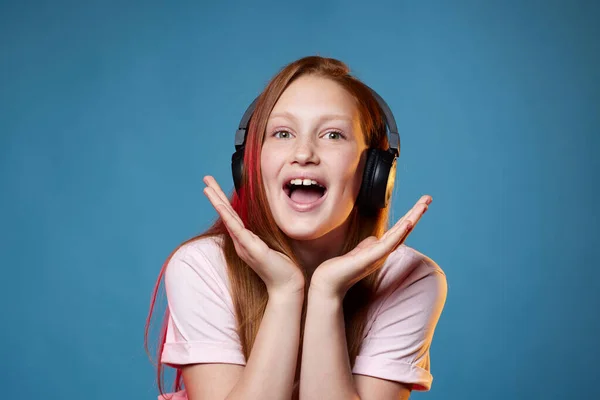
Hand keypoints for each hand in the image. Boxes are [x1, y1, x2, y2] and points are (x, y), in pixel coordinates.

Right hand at [202, 176, 304, 296]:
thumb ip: (268, 233)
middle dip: (216, 195)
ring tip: (207, 187)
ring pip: (228, 218)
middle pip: (226, 213)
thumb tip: (272, 219)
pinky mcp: (252, 249)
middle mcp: (241, 241)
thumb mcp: (275, 244)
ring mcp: (244, 245)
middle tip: (206, 178)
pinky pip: (237, 229)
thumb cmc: (284, 267)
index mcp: (246, 240)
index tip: (215, 186)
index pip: (232, 215)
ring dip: (217, 201)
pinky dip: (228, 216)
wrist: (288, 286)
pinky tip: (221, 206)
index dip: (223, 200)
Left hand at [310, 195, 431, 299]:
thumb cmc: (343, 267)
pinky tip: (408, 224)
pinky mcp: (371, 258)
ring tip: (423, 206)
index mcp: (381, 248)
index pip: (400, 229)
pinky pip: (388, 244)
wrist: (330, 282)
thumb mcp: (359, 251)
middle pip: (404, 229)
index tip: (421, 203)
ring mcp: (379, 255)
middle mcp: (384, 252)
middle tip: (428, 198)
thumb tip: (375, 238)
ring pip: (400, 234)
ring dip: (412, 219)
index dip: (411, 216)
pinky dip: (399, 234)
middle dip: (416, 213)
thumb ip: (369, 244)